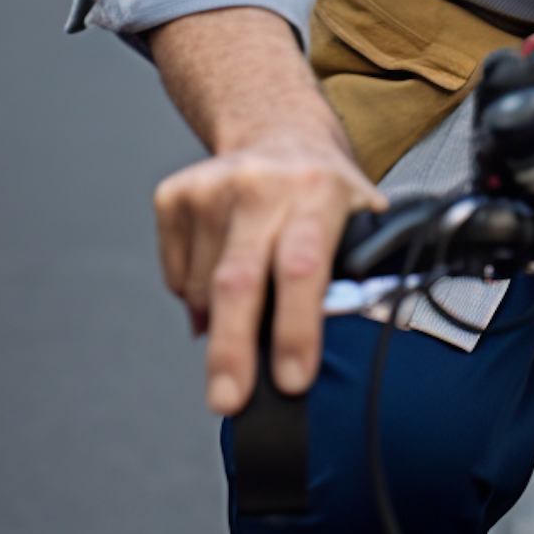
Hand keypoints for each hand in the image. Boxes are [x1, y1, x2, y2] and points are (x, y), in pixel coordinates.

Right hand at [154, 131, 382, 414]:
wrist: (278, 131)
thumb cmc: (322, 195)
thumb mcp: (359, 220)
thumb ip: (357, 275)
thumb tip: (348, 352)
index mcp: (318, 192)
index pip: (303, 267)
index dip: (296, 328)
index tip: (292, 381)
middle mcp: (262, 184)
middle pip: (239, 281)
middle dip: (232, 350)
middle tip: (228, 402)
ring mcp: (212, 186)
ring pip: (203, 290)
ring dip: (220, 322)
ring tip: (248, 303)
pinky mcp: (174, 195)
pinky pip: (176, 277)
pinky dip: (194, 297)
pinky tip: (221, 270)